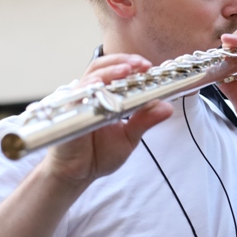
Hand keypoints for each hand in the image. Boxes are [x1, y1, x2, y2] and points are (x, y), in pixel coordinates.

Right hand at [42, 54, 172, 184]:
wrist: (79, 174)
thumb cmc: (99, 154)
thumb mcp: (129, 136)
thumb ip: (145, 120)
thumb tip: (167, 107)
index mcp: (105, 96)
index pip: (116, 71)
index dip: (132, 64)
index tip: (149, 66)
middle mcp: (91, 94)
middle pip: (103, 66)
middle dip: (123, 62)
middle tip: (141, 65)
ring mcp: (79, 101)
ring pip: (91, 75)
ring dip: (110, 70)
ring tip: (127, 70)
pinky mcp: (69, 112)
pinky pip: (78, 94)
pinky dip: (91, 87)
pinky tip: (102, 86)